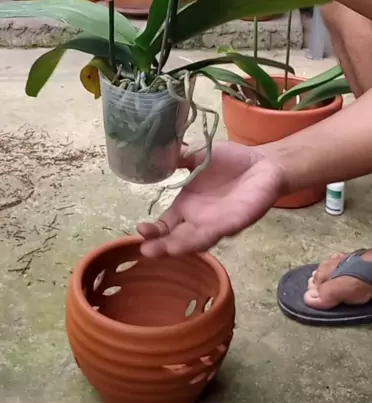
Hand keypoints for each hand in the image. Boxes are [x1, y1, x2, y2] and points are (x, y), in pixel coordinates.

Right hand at [137, 141, 286, 256]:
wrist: (262, 163)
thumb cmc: (230, 160)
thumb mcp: (199, 154)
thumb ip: (180, 156)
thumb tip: (156, 151)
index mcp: (186, 206)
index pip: (164, 226)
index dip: (152, 231)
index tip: (140, 229)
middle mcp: (197, 220)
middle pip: (175, 240)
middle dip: (161, 246)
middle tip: (146, 250)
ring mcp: (215, 225)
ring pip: (195, 242)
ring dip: (179, 247)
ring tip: (164, 250)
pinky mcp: (233, 223)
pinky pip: (217, 233)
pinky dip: (202, 238)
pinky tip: (191, 242)